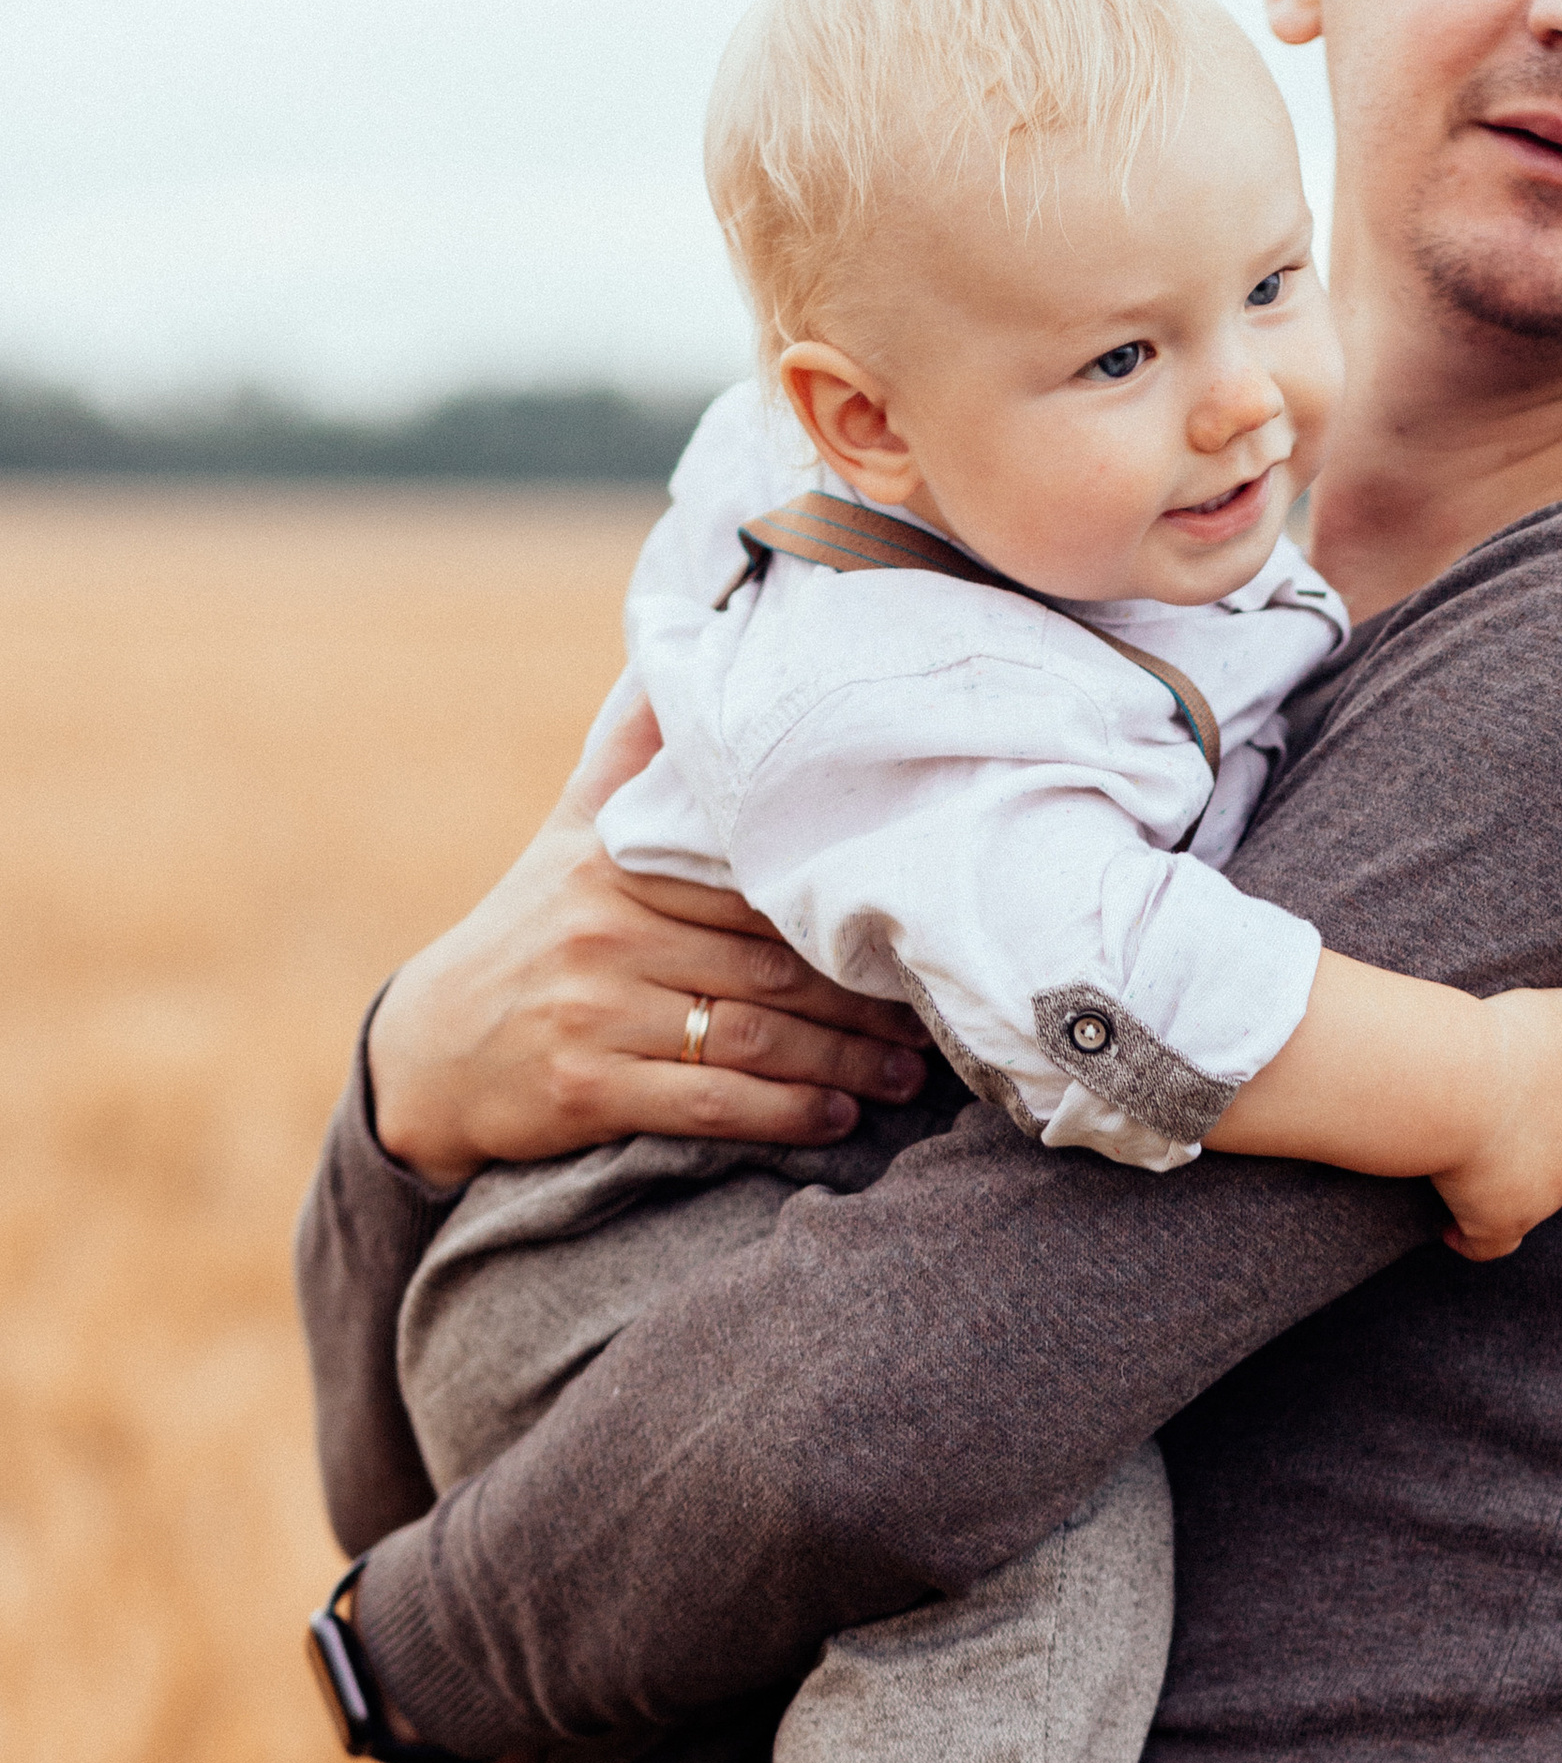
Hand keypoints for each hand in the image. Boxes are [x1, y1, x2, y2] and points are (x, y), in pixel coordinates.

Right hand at [366, 678, 932, 1184]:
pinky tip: (835, 1119)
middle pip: (770, 966)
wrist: (428, 1050)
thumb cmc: (528, 929)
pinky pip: (709, 1102)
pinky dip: (784, 1115)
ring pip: (753, 1038)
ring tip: (906, 1079)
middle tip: (932, 1023)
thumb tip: (670, 642)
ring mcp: (593, 1010)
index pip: (756, 886)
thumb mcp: (569, 828)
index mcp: (616, 862)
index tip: (912, 932)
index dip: (839, 913)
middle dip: (863, 1003)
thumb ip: (632, 750)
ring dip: (844, 1064)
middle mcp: (605, 930)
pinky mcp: (585, 1087)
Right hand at [1434, 985, 1561, 1262]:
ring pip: (1516, 1211)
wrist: (1459, 1082)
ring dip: (1488, 1203)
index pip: (1561, 1139)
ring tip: (1452, 1185)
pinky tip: (1449, 1230)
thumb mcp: (1552, 1014)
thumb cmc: (1499, 1042)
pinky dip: (1470, 1241)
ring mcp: (1537, 1201)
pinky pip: (1488, 1247)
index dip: (1530, 1134)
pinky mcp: (1499, 1223)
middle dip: (1512, 1172)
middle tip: (1469, 1152)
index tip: (1495, 1124)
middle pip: (1542, 1179)